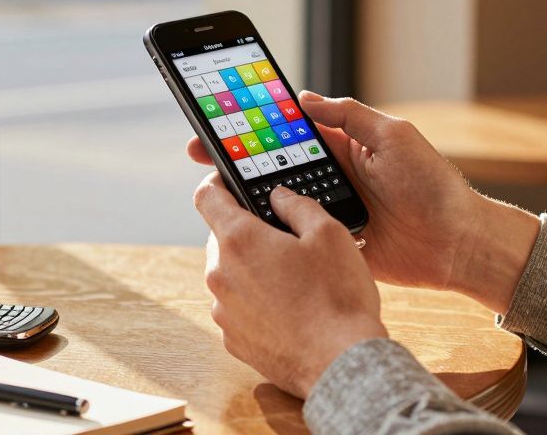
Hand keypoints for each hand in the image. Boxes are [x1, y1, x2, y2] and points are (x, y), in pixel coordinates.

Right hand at [185, 91, 539, 312]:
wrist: (458, 244)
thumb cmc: (433, 185)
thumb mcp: (395, 136)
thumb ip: (350, 116)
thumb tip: (304, 98)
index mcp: (342, 147)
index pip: (288, 130)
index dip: (255, 125)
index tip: (221, 118)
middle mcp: (330, 177)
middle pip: (272, 165)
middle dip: (236, 158)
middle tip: (201, 152)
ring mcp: (327, 213)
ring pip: (277, 202)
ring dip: (249, 196)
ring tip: (215, 188)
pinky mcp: (331, 246)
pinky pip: (294, 238)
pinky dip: (271, 234)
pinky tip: (244, 228)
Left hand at [195, 176, 387, 397]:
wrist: (340, 363)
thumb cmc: (337, 297)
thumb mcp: (329, 234)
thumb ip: (297, 205)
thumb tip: (279, 196)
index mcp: (239, 240)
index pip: (207, 196)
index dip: (218, 183)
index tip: (231, 182)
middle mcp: (220, 274)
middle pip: (221, 237)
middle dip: (247, 232)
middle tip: (283, 237)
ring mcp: (223, 310)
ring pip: (230, 274)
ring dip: (252, 268)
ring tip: (293, 278)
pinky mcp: (233, 339)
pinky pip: (237, 307)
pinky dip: (255, 301)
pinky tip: (289, 308)